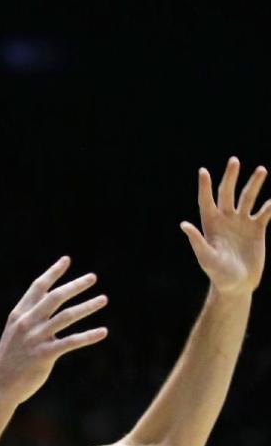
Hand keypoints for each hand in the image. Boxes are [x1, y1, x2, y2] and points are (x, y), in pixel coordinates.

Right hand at [0, 256, 106, 405]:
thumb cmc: (9, 361)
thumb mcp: (15, 334)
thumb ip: (30, 320)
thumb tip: (48, 307)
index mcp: (19, 315)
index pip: (38, 287)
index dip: (53, 272)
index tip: (66, 260)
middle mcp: (27, 323)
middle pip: (55, 297)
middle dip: (75, 286)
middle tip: (93, 277)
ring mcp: (35, 338)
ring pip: (66, 316)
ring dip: (87, 306)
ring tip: (103, 299)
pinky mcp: (44, 355)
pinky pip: (71, 342)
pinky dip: (88, 336)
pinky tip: (103, 331)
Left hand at [182, 157, 270, 295]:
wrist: (237, 285)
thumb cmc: (218, 274)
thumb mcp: (206, 258)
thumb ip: (197, 241)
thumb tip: (184, 224)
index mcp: (211, 224)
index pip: (206, 201)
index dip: (205, 186)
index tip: (203, 171)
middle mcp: (226, 219)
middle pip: (228, 193)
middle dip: (231, 177)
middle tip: (234, 161)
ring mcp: (242, 223)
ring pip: (248, 198)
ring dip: (254, 184)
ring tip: (261, 170)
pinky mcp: (257, 229)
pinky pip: (265, 213)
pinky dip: (270, 205)